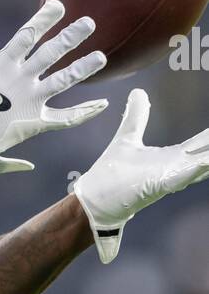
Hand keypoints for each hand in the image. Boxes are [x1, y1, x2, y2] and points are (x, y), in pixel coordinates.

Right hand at [0, 0, 107, 174]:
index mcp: (2, 64)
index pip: (27, 35)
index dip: (43, 20)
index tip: (59, 6)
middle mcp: (21, 80)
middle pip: (51, 53)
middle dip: (71, 37)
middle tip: (89, 23)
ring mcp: (30, 101)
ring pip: (63, 81)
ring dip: (83, 69)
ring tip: (101, 58)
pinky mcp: (35, 122)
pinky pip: (65, 119)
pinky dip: (84, 112)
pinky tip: (103, 104)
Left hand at [74, 89, 208, 262]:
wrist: (96, 201)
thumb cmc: (111, 174)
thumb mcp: (127, 137)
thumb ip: (136, 117)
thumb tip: (138, 91)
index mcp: (170, 157)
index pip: (200, 144)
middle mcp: (173, 168)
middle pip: (205, 155)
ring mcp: (167, 178)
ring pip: (199, 168)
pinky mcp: (156, 186)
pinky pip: (181, 177)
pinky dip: (194, 170)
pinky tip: (206, 161)